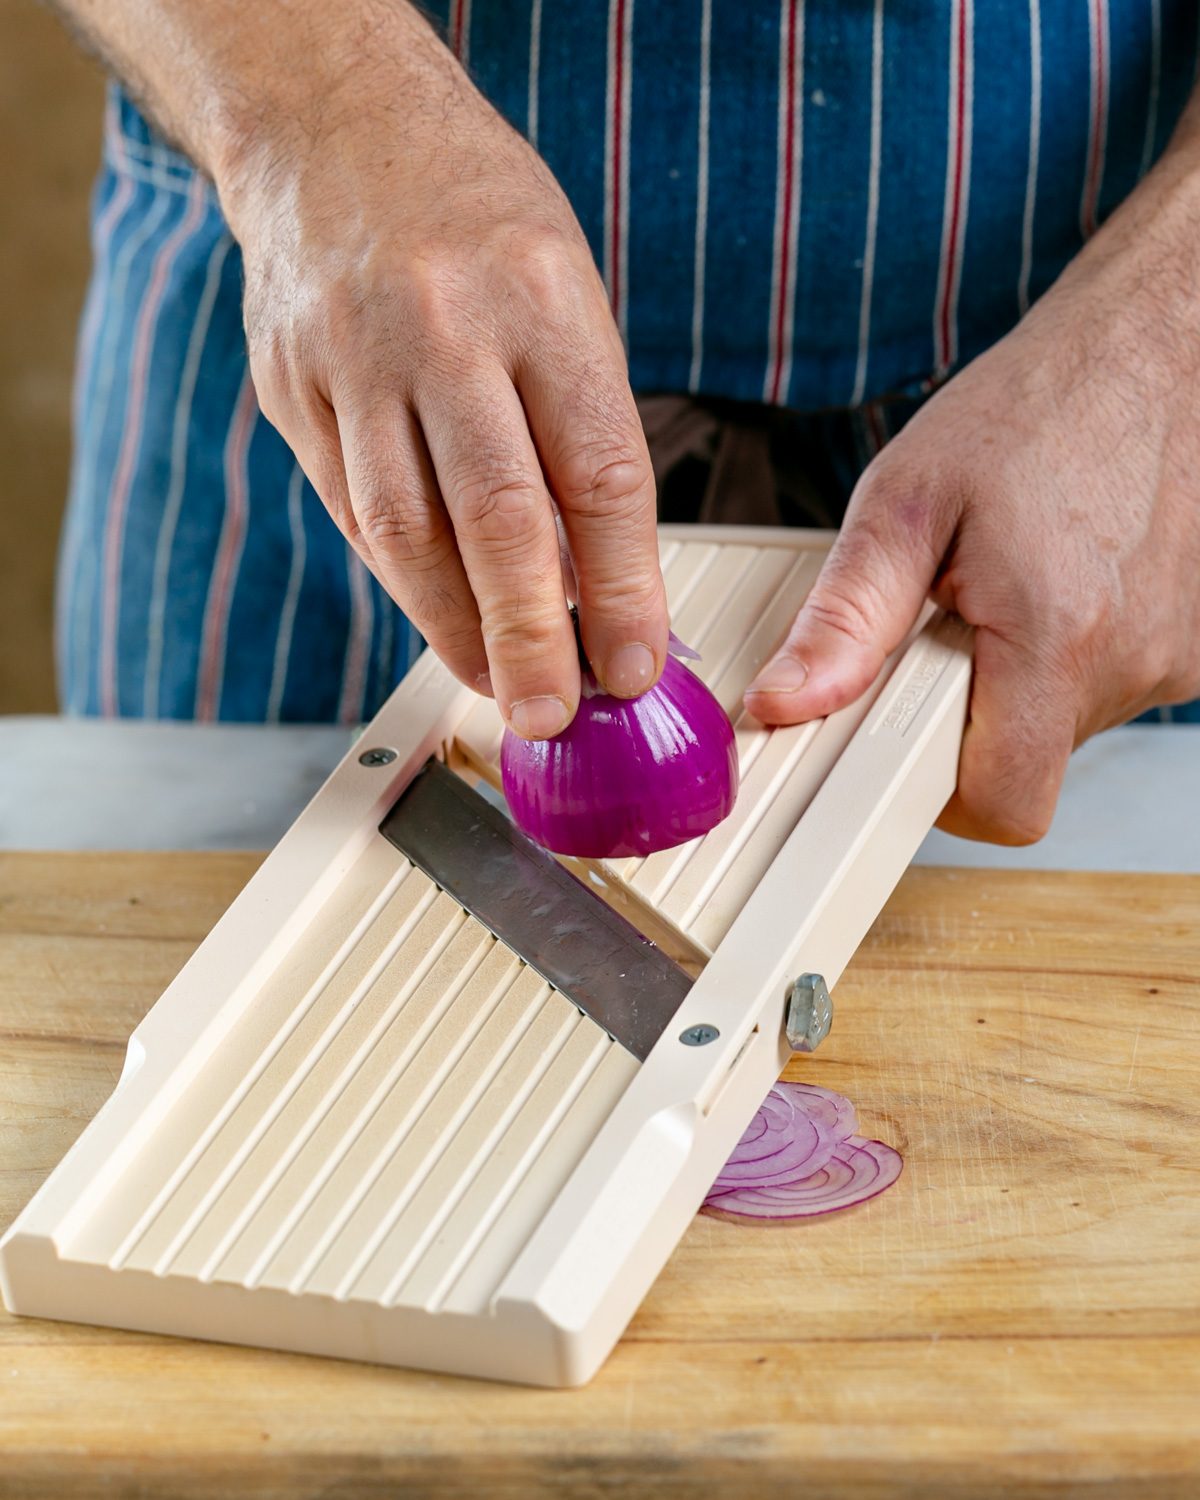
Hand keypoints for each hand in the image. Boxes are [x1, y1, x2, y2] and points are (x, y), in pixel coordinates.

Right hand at [217, 6, 665, 737]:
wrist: (335, 129)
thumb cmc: (477, 220)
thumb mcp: (567, 296)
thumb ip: (581, 432)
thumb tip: (601, 582)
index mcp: (542, 299)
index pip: (598, 475)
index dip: (620, 590)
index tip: (634, 664)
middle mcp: (445, 329)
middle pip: (496, 519)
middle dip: (532, 637)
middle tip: (553, 713)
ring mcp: (355, 359)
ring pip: (407, 532)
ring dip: (456, 629)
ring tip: (496, 684)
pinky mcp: (294, 389)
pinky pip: (355, 512)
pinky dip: (404, 581)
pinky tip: (438, 617)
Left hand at [746, 102, 1199, 842]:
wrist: (1158, 342)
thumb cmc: (1039, 405)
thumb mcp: (909, 497)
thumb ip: (847, 617)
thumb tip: (785, 703)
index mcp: (1055, 638)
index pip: (1003, 805)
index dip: (941, 794)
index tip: (905, 738)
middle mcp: (1135, 663)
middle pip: (1030, 761)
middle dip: (974, 715)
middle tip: (954, 620)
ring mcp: (1181, 655)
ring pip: (1071, 723)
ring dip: (1025, 676)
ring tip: (1011, 582)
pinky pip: (1116, 682)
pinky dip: (1075, 649)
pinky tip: (1061, 576)